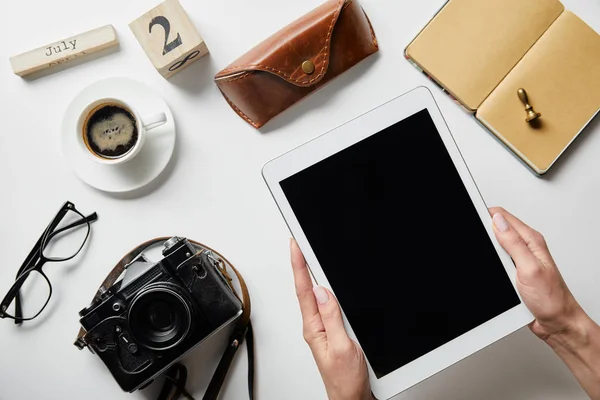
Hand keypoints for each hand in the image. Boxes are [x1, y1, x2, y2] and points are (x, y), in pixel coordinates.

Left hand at [290, 239, 373, 399]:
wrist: (351, 398)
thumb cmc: (346, 380)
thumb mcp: (342, 347)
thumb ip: (332, 319)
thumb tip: (324, 292)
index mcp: (314, 328)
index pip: (304, 291)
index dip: (299, 266)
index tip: (296, 248)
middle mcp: (314, 327)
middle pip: (306, 290)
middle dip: (301, 265)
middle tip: (297, 245)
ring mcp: (321, 330)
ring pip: (314, 297)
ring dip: (309, 276)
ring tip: (305, 257)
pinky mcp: (330, 332)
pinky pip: (324, 306)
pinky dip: (322, 290)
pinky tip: (321, 284)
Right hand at [489, 207, 584, 340]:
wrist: (557, 322)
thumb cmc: (552, 299)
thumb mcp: (530, 268)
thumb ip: (513, 243)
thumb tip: (497, 221)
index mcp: (531, 240)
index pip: (502, 217)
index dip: (485, 216)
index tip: (473, 221)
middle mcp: (525, 248)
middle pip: (496, 231)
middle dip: (484, 236)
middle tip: (483, 250)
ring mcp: (519, 260)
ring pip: (494, 249)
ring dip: (488, 255)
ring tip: (492, 265)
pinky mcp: (513, 272)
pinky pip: (496, 264)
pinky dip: (491, 266)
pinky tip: (494, 273)